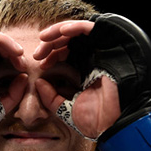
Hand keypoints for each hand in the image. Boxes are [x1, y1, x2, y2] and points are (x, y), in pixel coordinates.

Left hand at [38, 14, 150, 150]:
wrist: (113, 124)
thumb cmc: (95, 121)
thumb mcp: (66, 109)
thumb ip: (51, 98)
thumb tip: (38, 83)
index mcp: (84, 70)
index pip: (65, 53)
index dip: (51, 54)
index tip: (40, 63)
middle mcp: (92, 59)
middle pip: (68, 40)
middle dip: (50, 43)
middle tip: (38, 53)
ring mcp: (100, 52)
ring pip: (77, 31)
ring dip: (58, 31)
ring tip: (44, 39)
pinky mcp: (108, 46)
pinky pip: (90, 27)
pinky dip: (74, 26)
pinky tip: (61, 32)